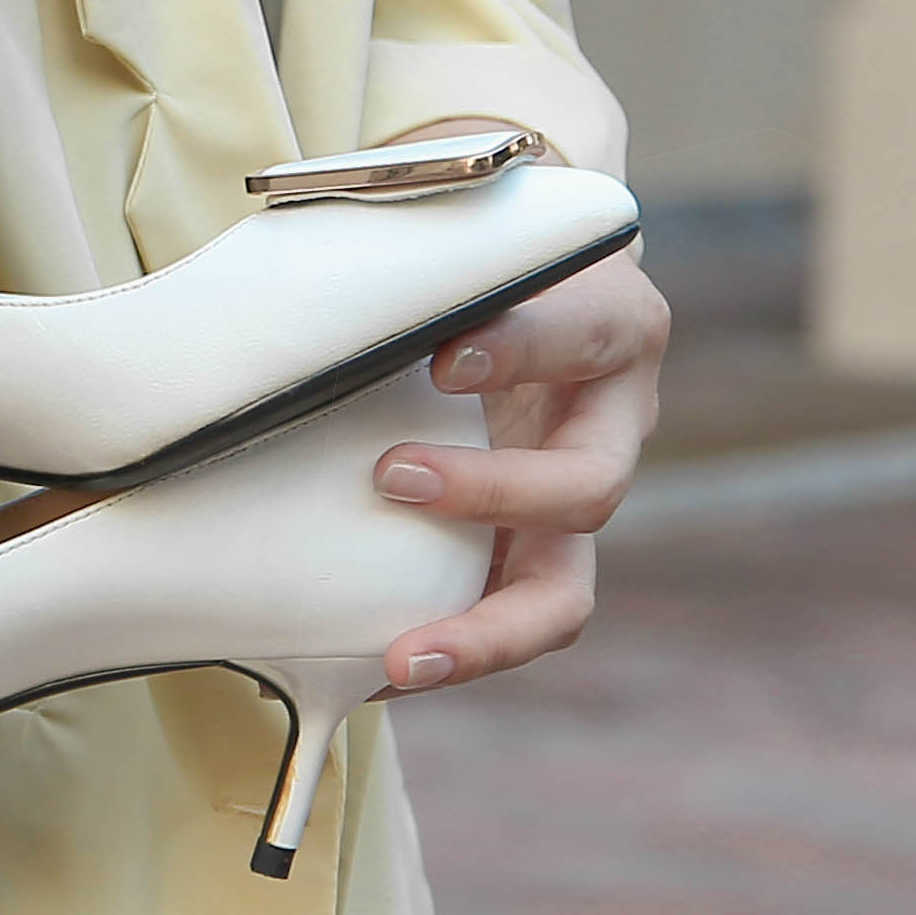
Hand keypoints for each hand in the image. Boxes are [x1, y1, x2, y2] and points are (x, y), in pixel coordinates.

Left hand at [372, 238, 667, 692]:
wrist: (540, 292)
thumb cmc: (493, 266)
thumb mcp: (479, 244)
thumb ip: (429, 264)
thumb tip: (304, 299)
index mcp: (611, 329)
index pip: (579, 334)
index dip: (519, 350)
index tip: (445, 360)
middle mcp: (611, 426)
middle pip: (588, 488)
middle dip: (493, 494)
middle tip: (391, 474)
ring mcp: (574, 502)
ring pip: (562, 595)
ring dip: (484, 632)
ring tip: (400, 659)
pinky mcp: (535, 554)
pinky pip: (505, 622)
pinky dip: (448, 651)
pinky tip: (371, 670)